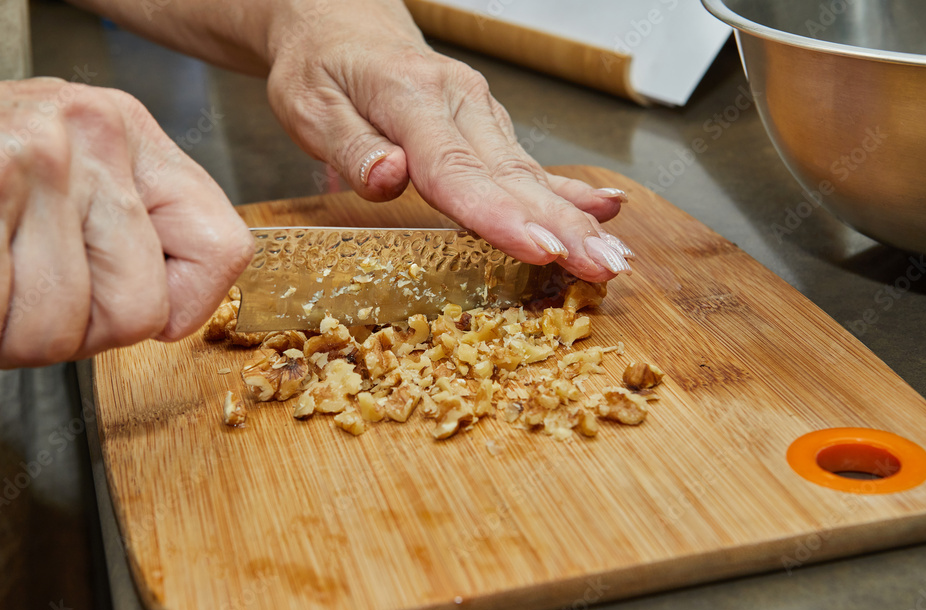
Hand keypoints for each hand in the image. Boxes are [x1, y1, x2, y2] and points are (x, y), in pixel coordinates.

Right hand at [0, 78, 253, 367]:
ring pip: (63, 332)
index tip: (149, 312)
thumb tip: (175, 307)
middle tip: (22, 288)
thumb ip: (125, 229)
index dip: (184, 306)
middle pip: (139, 311)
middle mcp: (88, 138)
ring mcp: (29, 163)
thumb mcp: (62, 175)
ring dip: (8, 331)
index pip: (222, 248)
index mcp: (125, 134)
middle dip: (75, 328)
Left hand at [264, 0, 633, 280]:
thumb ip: (351, 148)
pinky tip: (608, 209)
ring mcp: (479, 114)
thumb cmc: (322, 69)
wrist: (341, 26)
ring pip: (531, 175)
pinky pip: (529, 165)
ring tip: (614, 258)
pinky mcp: (487, 128)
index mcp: (410, 97)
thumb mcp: (310, 106)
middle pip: (512, 176)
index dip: (500, 215)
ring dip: (577, 221)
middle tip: (604, 267)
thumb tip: (389, 179)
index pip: (456, 168)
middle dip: (563, 228)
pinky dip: (570, 191)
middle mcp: (457, 103)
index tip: (541, 248)